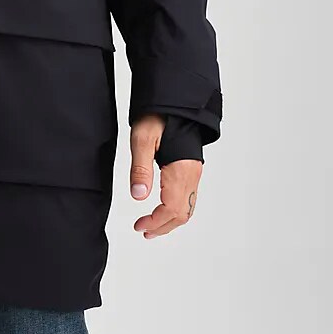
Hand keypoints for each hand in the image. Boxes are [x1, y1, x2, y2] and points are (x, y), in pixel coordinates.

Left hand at [129, 114, 201, 237]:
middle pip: (182, 213)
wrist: (176, 101)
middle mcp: (192, 175)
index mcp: (180, 171)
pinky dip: (177, 210)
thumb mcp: (142, 139)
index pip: (171, 209)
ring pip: (188, 207)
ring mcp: (194, 173)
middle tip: (144, 231)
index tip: (139, 226)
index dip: (155, 222)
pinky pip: (189, 197)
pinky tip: (164, 208)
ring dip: (171, 221)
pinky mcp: (192, 169)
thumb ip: (140, 169)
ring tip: (152, 226)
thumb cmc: (159, 116)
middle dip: (163, 227)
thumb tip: (138, 196)